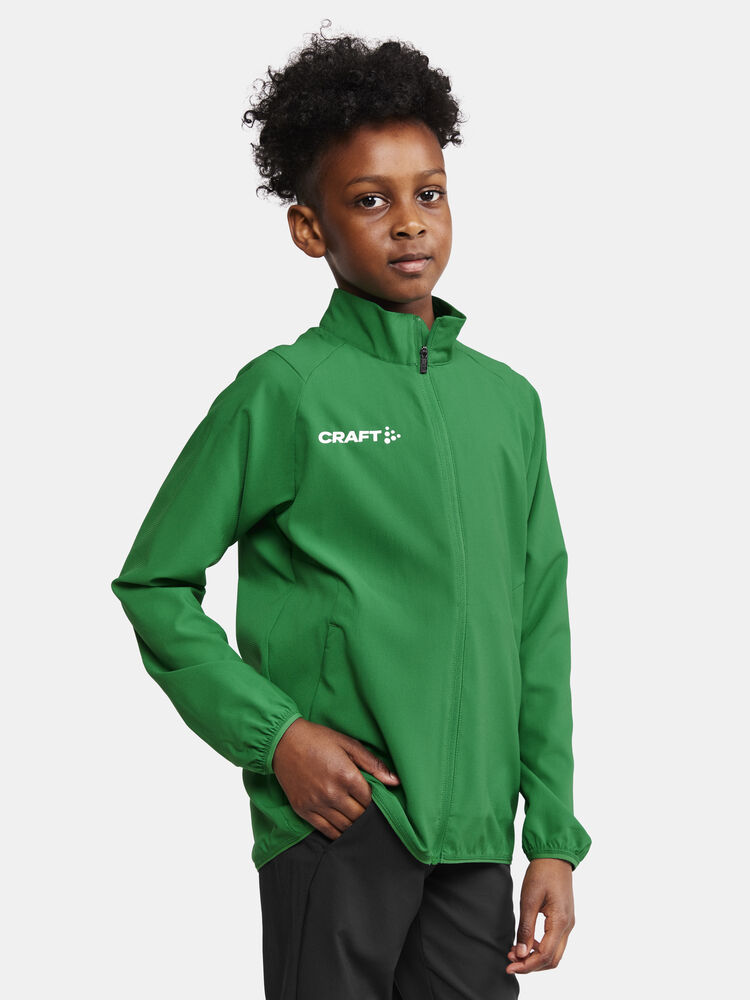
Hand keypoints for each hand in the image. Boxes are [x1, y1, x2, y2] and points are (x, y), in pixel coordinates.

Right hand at [271, 718, 400, 838]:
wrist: (283, 742)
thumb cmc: (318, 740)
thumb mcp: (348, 744)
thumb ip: (373, 764)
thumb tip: (395, 781)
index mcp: (346, 776)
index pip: (370, 800)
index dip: (376, 801)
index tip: (376, 798)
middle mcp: (332, 794)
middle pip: (359, 816)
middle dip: (367, 815)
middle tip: (369, 811)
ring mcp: (317, 804)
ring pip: (345, 827)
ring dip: (354, 826)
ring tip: (358, 820)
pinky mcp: (304, 811)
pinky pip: (326, 831)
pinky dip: (338, 833)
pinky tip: (344, 829)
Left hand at [506, 858, 574, 974]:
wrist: (555, 856)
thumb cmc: (542, 873)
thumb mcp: (529, 899)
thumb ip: (526, 928)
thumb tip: (521, 953)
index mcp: (560, 922)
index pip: (544, 955)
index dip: (526, 964)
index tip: (509, 965)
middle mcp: (568, 926)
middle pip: (552, 960)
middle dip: (531, 965)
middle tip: (511, 962)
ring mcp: (568, 923)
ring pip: (554, 953)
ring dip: (536, 957)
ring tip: (515, 952)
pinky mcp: (564, 919)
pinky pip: (554, 942)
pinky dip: (540, 948)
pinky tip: (526, 942)